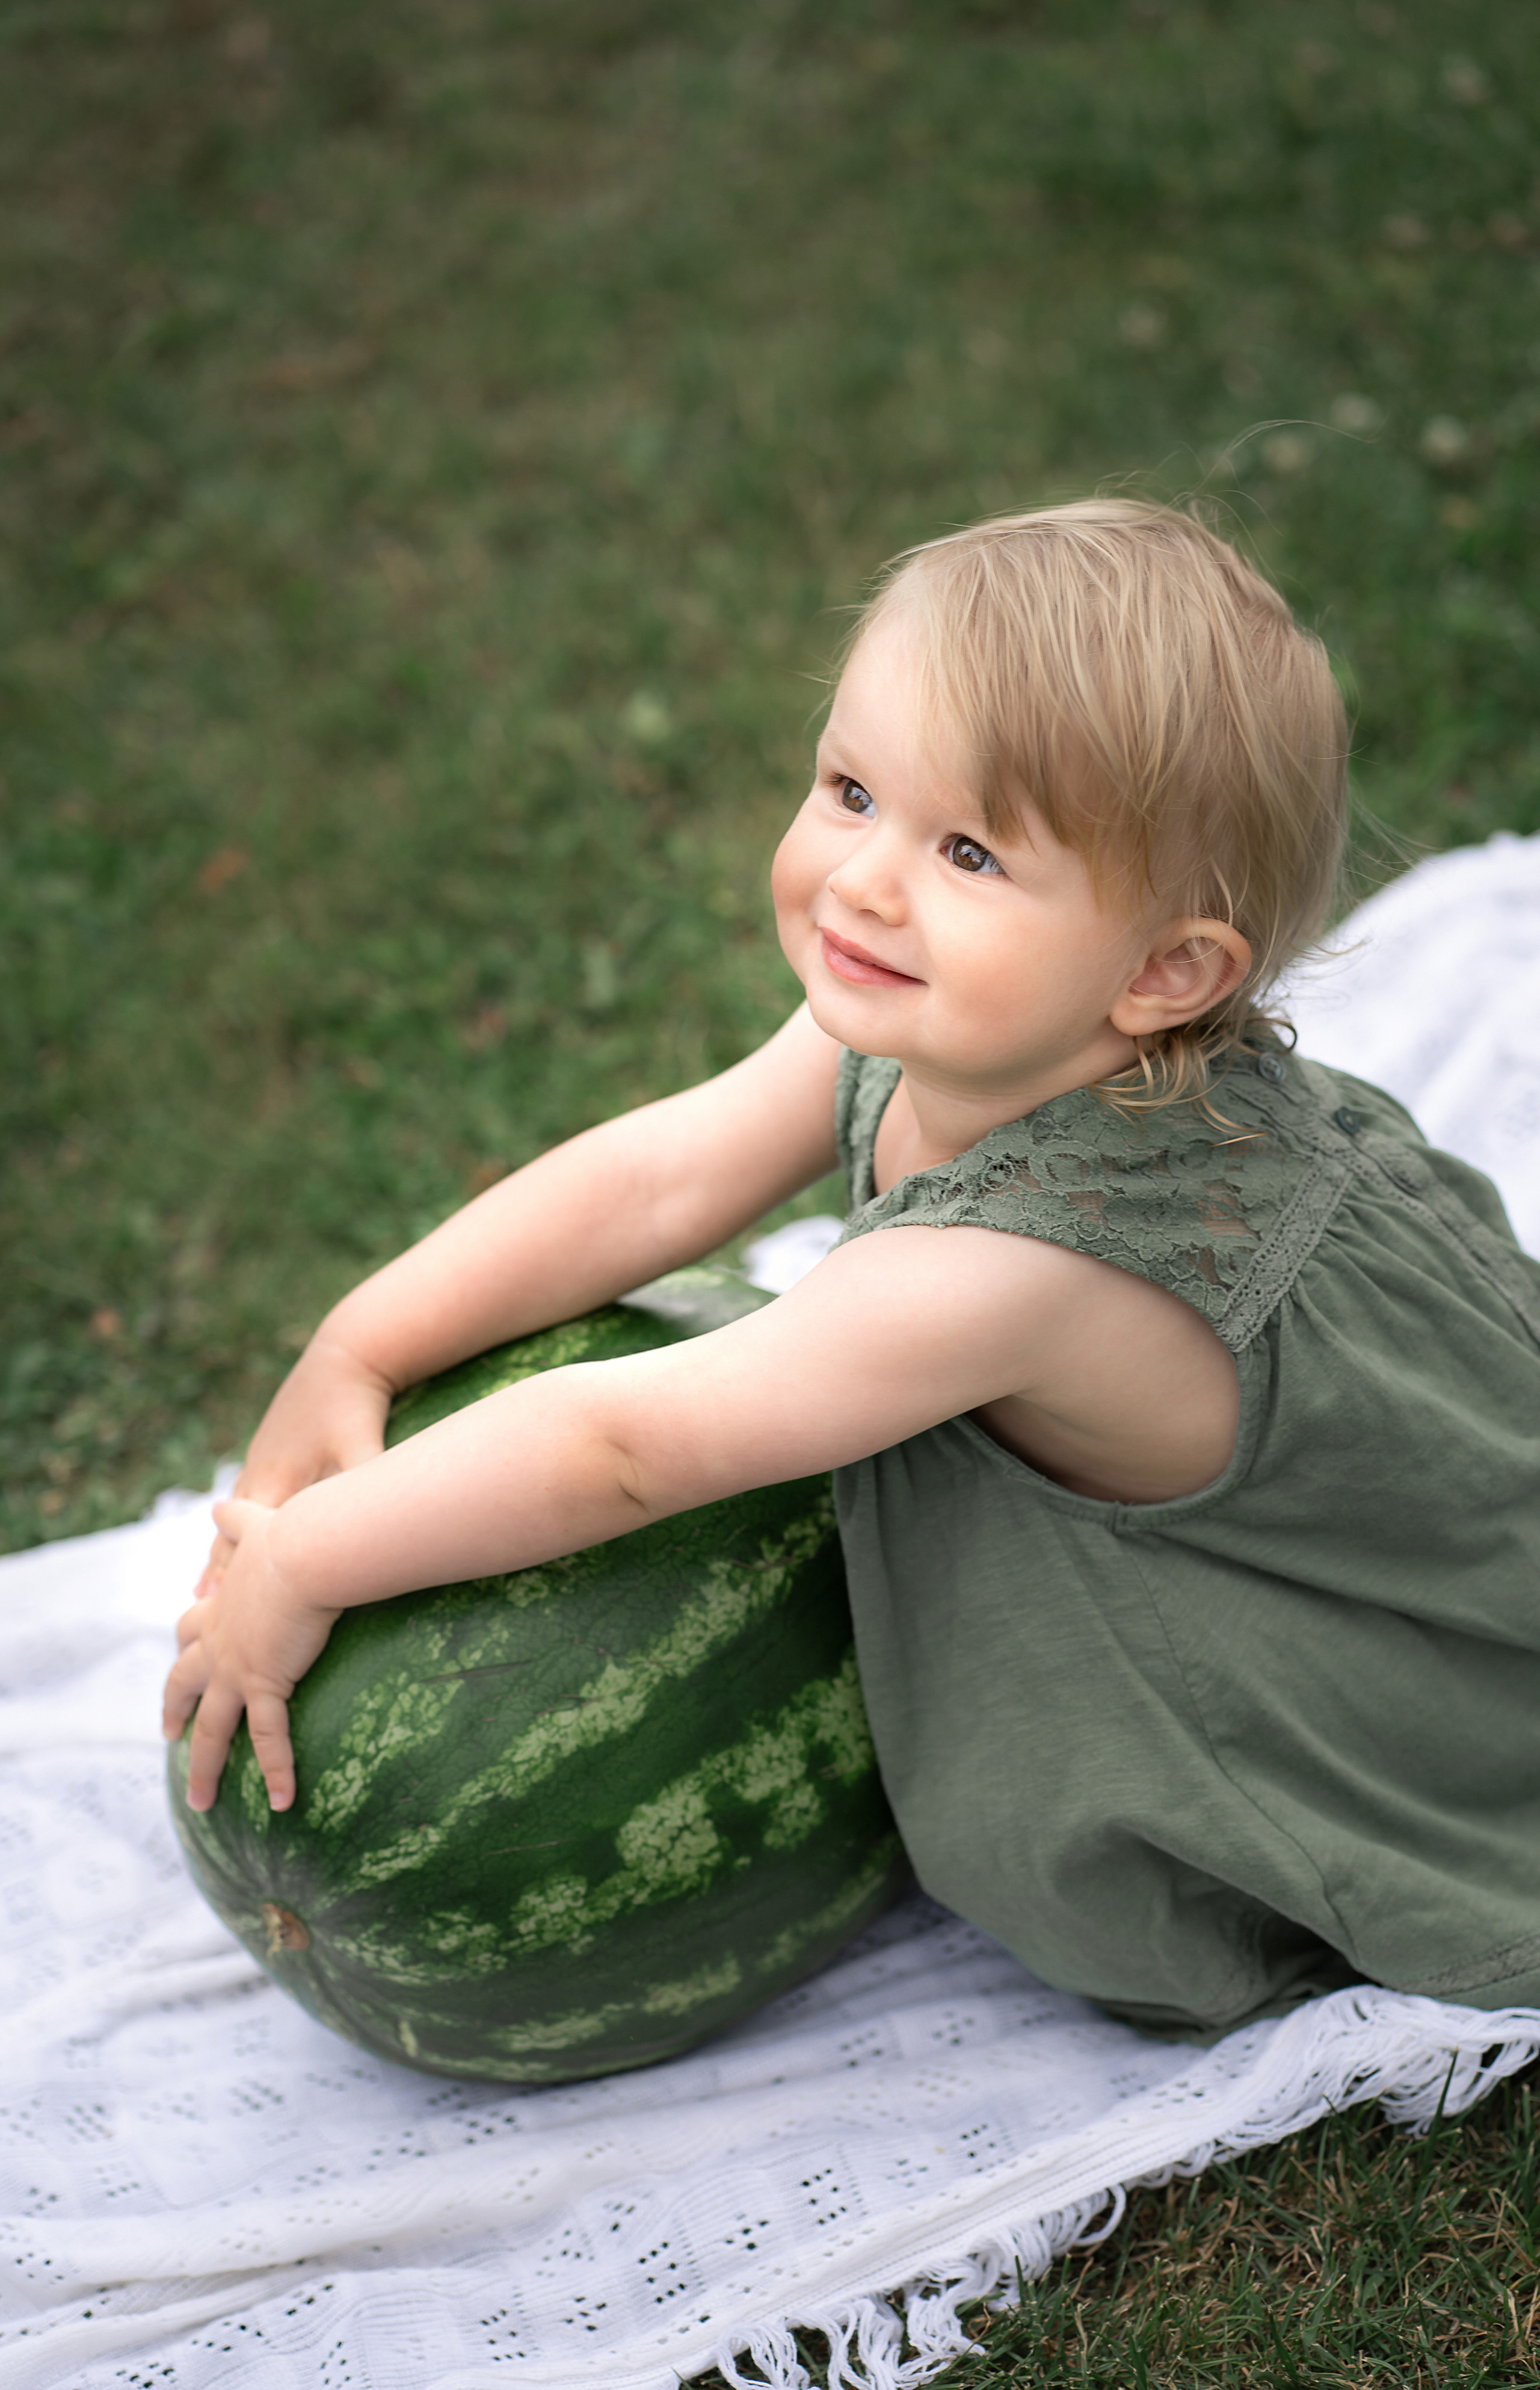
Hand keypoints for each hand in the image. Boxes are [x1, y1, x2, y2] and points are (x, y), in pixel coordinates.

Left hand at [166, 1494, 342, 1813]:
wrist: (306, 1552)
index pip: (191, 1631)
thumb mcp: (256, 1523)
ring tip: (201, 1802)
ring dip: (206, 1768)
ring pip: (213, 1729)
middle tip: (170, 1734)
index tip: (186, 1650)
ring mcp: (237, 1668)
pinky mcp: (265, 1683)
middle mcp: (220, 1643)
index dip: (187, 1643)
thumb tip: (217, 1504)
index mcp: (221, 1609)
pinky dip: (276, 1771)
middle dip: (175, 1709)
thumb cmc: (291, 1535)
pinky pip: (268, 1737)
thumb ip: (236, 1517)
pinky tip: (282, 1803)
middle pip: (184, 1684)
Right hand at [196, 1331, 391, 1599]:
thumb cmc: (356, 1404)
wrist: (345, 1353)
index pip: (249, 1541)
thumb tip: (380, 1528)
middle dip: (217, 1575)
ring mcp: (261, 1458)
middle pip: (231, 1534)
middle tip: (198, 1614)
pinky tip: (224, 1531)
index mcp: (279, 1479)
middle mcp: (261, 1472)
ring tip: (201, 1590)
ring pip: (232, 1517)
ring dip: (219, 1552)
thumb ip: (363, 1491)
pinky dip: (231, 1523)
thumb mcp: (362, 1450)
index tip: (218, 1613)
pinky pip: (244, 1494)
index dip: (234, 1578)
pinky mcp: (269, 1446)